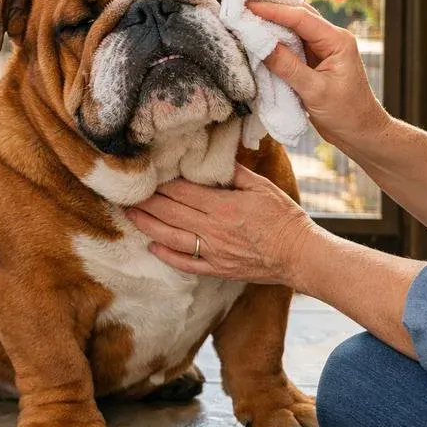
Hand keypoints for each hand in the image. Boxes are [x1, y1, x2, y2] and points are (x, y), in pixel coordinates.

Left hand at [126, 164, 315, 283]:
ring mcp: (213, 251)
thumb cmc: (284, 217)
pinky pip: (185, 263)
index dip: (160, 183)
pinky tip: (152, 247)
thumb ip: (235, 172)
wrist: (299, 254)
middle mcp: (212, 229)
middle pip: (170, 212)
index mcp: (223, 205)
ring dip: (147, 225)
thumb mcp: (262, 186)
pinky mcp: (217, 269)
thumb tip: (215, 157)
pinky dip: (166, 256)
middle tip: (126, 193)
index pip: (181, 191)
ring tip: (129, 216)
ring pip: (170, 237)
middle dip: (146, 201)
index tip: (146, 175)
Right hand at [248, 1, 389, 147]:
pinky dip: (276, 40)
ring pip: (294, 28)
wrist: (361, 133)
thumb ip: (287, 66)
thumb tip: (260, 44)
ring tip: (246, 16)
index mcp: (337, 40)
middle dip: (271, 8)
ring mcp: (323, 49)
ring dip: (272, 23)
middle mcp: (331, 39)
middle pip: (298, 15)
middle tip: (243, 4)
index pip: (301, 18)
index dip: (272, 10)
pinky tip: (259, 37)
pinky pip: (292, 44)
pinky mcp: (314, 61)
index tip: (247, 6)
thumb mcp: (314, 91)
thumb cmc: (346, 114)